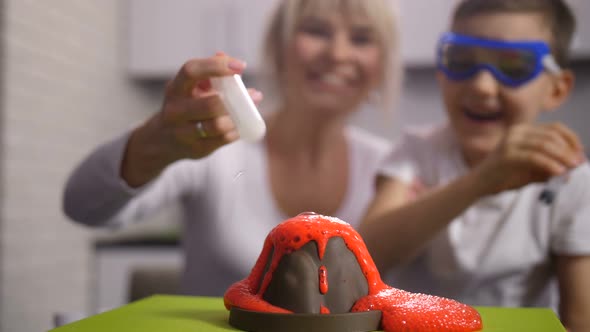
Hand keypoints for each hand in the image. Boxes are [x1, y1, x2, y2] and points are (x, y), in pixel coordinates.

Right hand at [121, 54, 262, 186]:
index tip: (240, 66)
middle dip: (235, 99)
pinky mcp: (196, 149)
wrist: (162, 140)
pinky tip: (239, 126)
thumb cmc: (184, 106)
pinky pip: (223, 140)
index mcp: (175, 89)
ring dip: (236, 118)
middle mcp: (175, 110)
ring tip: (246, 112)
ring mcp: (184, 132)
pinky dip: (236, 131)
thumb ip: (212, 74)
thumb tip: (238, 65)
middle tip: (252, 95)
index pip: (192, 71)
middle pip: (210, 103)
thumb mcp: (190, 88)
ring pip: (217, 125)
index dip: (216, 66)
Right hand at [473, 122, 584, 194]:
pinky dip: (549, 164)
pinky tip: (559, 172)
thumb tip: (573, 166)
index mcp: (523, 131)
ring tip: (571, 168)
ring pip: (544, 144)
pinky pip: (534, 157)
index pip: (554, 128)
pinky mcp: (506, 155)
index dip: (572, 139)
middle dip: (569, 150)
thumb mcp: (532, 169)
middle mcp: (517, 132)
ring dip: (562, 156)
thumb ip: (550, 165)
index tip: (580, 153)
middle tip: (578, 163)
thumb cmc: (505, 176)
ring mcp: (510, 142)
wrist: (480, 184)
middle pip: (551, 135)